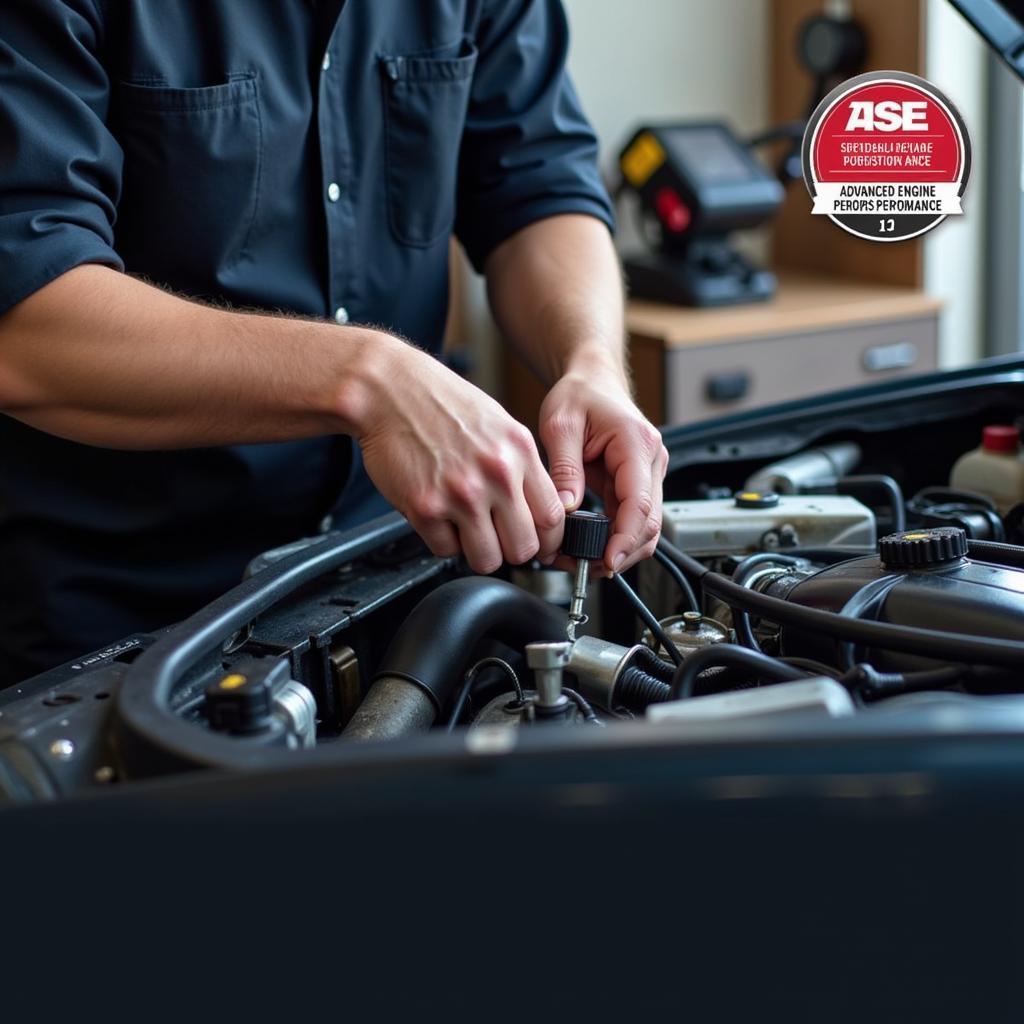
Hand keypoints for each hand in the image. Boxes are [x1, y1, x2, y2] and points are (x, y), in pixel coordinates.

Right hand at [352, 336, 564, 573]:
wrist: (389, 389)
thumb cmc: (441, 405)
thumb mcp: (501, 426)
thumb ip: (522, 468)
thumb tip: (538, 513)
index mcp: (520, 453)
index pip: (553, 519)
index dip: (546, 540)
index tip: (536, 543)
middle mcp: (496, 474)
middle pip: (524, 548)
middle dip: (509, 550)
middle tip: (495, 537)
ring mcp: (461, 494)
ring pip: (487, 560)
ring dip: (476, 551)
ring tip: (463, 526)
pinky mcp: (425, 508)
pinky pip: (445, 550)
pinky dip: (441, 539)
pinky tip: (437, 513)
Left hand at [539, 362, 667, 574]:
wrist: (592, 380)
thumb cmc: (580, 394)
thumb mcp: (560, 425)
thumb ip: (564, 468)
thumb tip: (565, 508)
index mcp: (636, 443)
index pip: (640, 502)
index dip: (625, 538)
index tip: (606, 560)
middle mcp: (651, 460)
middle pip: (649, 523)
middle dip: (620, 552)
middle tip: (584, 568)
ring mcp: (649, 473)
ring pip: (645, 527)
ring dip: (618, 549)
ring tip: (582, 561)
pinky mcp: (638, 482)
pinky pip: (632, 519)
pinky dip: (615, 538)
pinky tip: (590, 546)